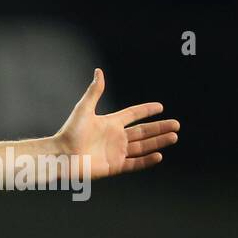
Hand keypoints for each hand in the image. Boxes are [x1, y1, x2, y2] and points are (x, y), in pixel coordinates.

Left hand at [55, 68, 179, 178]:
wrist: (61, 155)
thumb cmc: (69, 132)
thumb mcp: (84, 109)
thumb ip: (94, 92)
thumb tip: (99, 71)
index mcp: (110, 123)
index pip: (133, 115)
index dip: (146, 110)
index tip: (160, 107)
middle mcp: (115, 138)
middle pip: (143, 132)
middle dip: (160, 128)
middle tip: (176, 125)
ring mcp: (115, 152)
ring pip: (143, 147)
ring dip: (158, 141)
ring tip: (174, 136)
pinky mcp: (114, 166)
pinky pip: (134, 163)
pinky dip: (147, 160)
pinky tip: (159, 155)